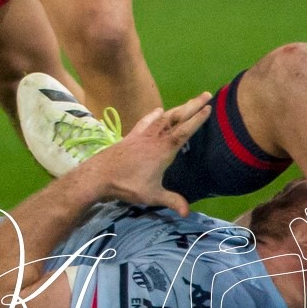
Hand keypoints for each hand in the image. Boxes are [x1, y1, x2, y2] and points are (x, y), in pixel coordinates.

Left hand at [79, 93, 211, 215]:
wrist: (98, 175)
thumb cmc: (126, 185)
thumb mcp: (152, 195)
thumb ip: (171, 201)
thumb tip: (187, 213)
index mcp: (163, 150)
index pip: (184, 131)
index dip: (197, 119)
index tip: (208, 107)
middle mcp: (153, 138)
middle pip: (176, 117)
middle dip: (192, 106)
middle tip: (206, 95)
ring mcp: (141, 135)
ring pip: (162, 117)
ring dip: (177, 108)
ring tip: (189, 102)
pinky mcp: (130, 136)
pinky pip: (146, 121)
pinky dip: (154, 114)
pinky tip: (158, 110)